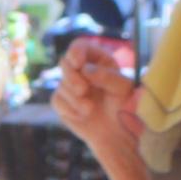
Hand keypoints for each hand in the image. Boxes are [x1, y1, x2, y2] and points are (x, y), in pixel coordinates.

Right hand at [53, 37, 142, 160]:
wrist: (115, 133)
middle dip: (72, 77)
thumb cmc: (123, 107)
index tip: (77, 63)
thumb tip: (86, 70)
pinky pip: (57, 100)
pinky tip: (82, 115)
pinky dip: (69, 109)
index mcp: (98, 60)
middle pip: (65, 63)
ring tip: (89, 109)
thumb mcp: (123, 89)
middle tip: (83, 90)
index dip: (75, 52)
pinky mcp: (62, 101)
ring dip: (74, 98)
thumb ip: (107, 76)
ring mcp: (70, 85)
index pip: (79, 46)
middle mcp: (81, 70)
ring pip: (61, 84)